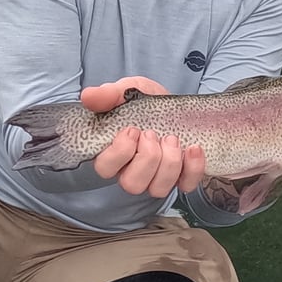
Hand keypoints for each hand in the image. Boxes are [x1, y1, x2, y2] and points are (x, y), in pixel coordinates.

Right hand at [81, 76, 205, 196]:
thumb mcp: (128, 92)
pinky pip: (186, 185)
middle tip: (153, 133)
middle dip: (147, 158)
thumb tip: (88, 96)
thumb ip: (109, 94)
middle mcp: (133, 171)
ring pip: (158, 189)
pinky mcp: (182, 178)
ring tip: (173, 138)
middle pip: (132, 184)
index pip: (105, 168)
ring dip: (169, 163)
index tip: (132, 130)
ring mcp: (157, 178)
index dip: (119, 153)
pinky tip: (193, 148)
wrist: (177, 105)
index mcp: (114, 153)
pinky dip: (193, 168)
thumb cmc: (147, 103)